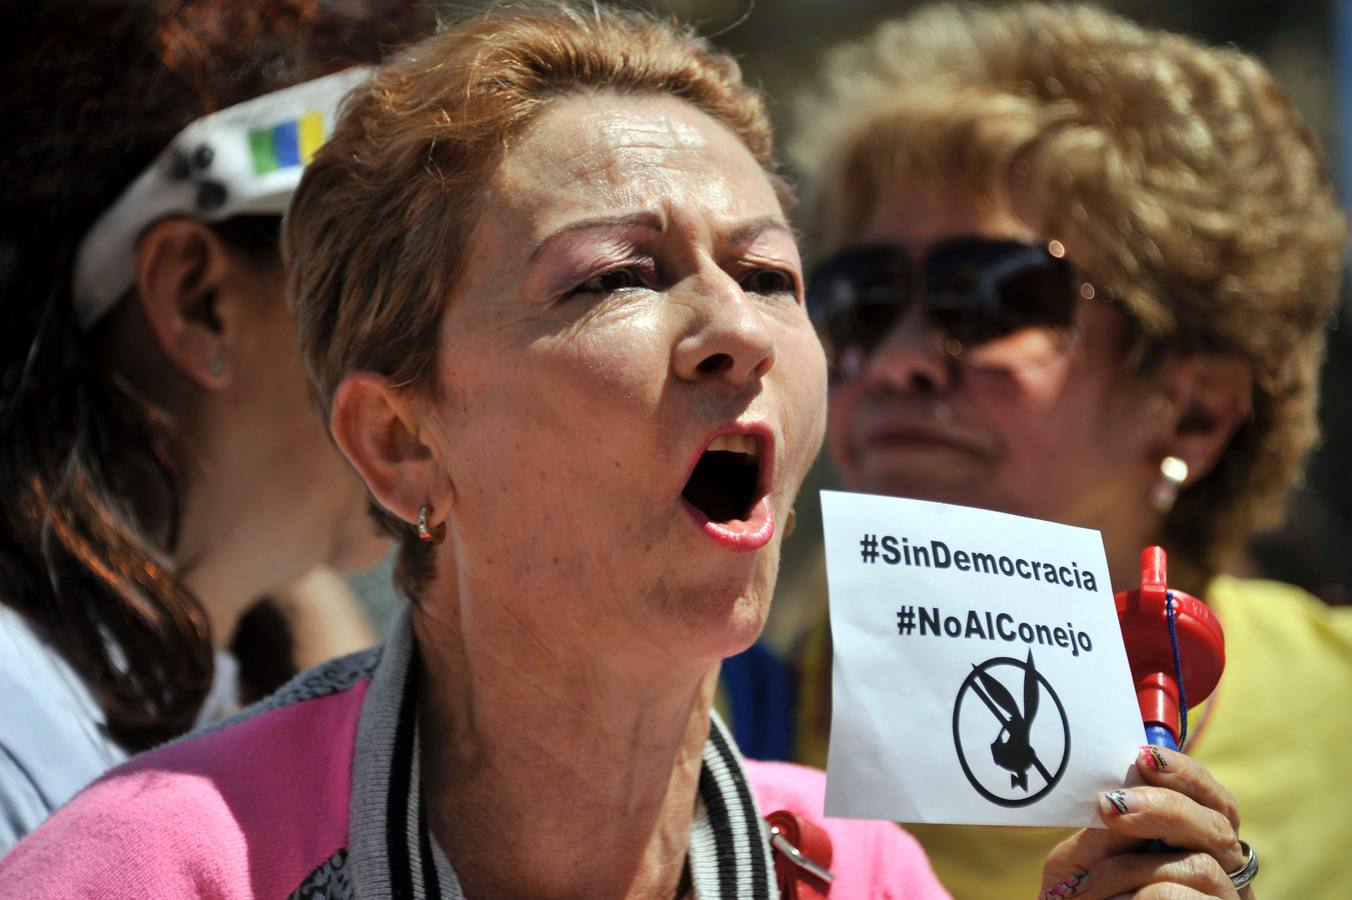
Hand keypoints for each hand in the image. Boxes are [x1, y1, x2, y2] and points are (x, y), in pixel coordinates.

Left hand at [1039, 745, 1252, 898]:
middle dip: (1164, 807)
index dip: (1185, 773)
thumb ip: (1102, 831)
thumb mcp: (1081, 864)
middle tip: (1113, 805)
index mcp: (1196, 843)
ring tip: (1086, 889)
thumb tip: (1115, 793)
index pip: (1213, 798)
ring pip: (1202, 866)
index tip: (1143, 756)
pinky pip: (1184, 899)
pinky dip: (1142, 898)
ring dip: (1132, 868)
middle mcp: (1224, 874)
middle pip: (1219, 825)